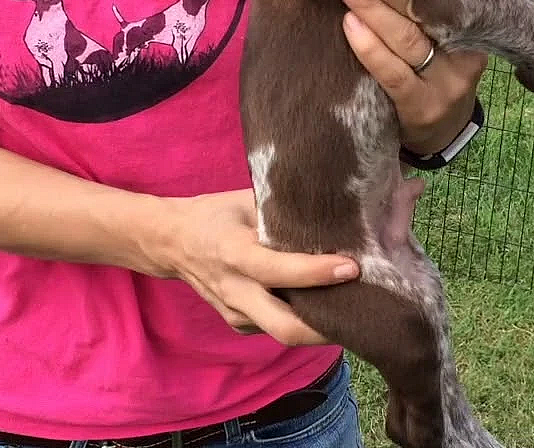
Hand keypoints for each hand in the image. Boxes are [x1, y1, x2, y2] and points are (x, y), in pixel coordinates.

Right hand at [161, 189, 358, 344]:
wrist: (172, 241)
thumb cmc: (216, 214)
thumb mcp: (245, 200)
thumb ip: (283, 212)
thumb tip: (333, 212)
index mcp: (233, 252)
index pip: (277, 270)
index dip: (316, 272)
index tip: (351, 267)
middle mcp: (233, 289)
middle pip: (283, 327)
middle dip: (326, 326)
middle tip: (362, 308)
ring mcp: (233, 312)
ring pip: (282, 332)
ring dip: (318, 326)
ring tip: (351, 307)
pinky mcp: (237, 323)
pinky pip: (274, 328)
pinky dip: (301, 320)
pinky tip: (322, 304)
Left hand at [328, 0, 509, 154]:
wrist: (436, 131)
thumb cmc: (432, 61)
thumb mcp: (442, 24)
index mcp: (480, 19)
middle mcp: (470, 46)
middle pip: (430, 2)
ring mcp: (448, 79)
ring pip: (406, 36)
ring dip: (370, 6)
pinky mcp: (423, 107)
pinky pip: (393, 73)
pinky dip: (369, 47)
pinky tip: (348, 24)